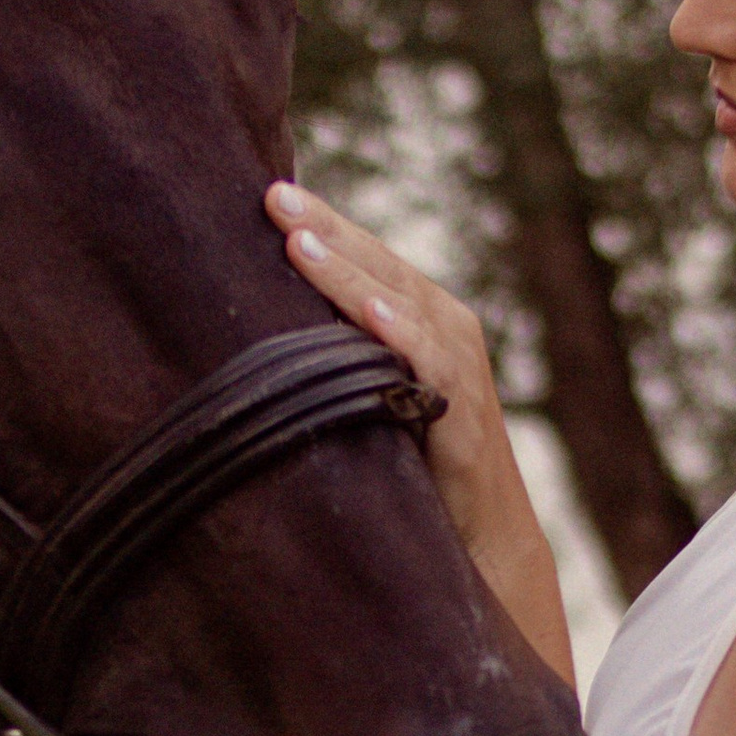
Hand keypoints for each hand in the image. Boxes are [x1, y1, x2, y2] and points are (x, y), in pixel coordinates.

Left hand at [264, 180, 562, 649]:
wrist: (482, 542)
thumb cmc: (415, 465)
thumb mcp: (367, 395)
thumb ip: (335, 356)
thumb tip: (253, 330)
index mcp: (419, 315)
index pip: (363, 256)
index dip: (320, 224)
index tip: (266, 193)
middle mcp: (444, 325)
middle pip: (378, 263)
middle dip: (325, 228)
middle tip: (273, 196)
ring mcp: (458, 364)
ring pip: (398, 302)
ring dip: (348, 271)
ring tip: (299, 242)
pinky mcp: (464, 411)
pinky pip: (430, 362)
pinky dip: (399, 332)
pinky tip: (367, 310)